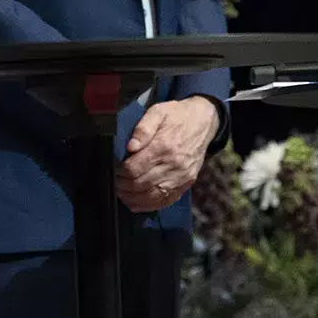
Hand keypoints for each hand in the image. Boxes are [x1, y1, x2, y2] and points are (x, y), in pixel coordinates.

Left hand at [115, 96, 220, 212]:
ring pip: (151, 196)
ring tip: (121, 192)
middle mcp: (174, 165)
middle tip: (114, 181)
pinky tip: (135, 202)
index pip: (134, 169)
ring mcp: (181, 177)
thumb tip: (130, 147)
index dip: (120, 172)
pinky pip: (164, 201)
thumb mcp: (158, 112)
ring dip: (132, 198)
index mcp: (164, 147)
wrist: (203, 122)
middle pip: (140, 184)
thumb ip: (142, 128)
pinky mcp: (185, 184)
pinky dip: (147, 205)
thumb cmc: (177, 116)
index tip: (114, 168)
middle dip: (123, 185)